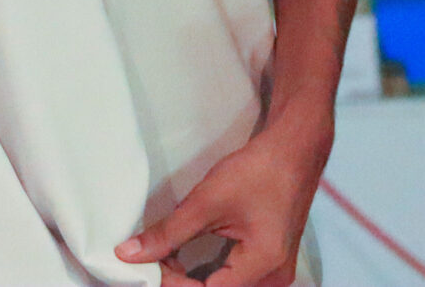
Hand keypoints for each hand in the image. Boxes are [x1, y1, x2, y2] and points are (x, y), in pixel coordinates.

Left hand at [113, 120, 328, 286]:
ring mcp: (276, 271)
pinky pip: (235, 278)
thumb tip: (130, 254)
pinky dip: (208, 271)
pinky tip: (186, 257)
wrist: (294, 150)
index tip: (149, 264)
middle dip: (182, 281)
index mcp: (264, 265)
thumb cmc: (258, 171)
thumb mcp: (207, 202)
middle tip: (155, 258)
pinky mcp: (271, 261)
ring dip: (193, 279)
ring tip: (168, 256)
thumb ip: (169, 233)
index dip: (174, 282)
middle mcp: (275, 278)